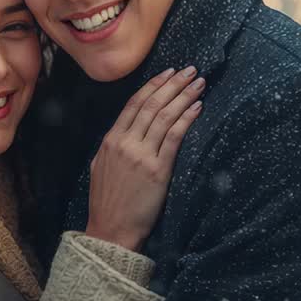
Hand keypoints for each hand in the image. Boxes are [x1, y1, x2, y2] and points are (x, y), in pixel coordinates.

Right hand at [85, 67, 204, 251]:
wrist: (110, 231)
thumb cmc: (107, 203)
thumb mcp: (101, 166)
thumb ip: (113, 146)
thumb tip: (127, 130)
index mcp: (110, 140)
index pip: (134, 104)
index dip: (153, 86)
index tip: (169, 72)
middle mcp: (125, 143)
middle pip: (152, 105)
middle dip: (173, 84)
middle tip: (190, 70)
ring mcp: (141, 156)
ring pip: (164, 117)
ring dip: (184, 96)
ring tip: (199, 83)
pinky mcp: (157, 170)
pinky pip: (174, 138)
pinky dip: (186, 119)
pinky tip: (197, 108)